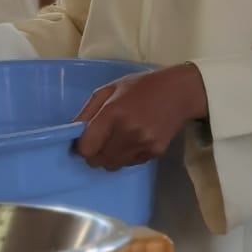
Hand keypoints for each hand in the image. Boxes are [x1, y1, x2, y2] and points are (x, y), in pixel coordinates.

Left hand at [75, 64, 207, 171]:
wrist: (179, 92)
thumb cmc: (140, 86)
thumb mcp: (109, 89)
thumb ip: (87, 112)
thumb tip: (72, 132)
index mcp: (113, 113)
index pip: (86, 147)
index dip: (81, 146)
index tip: (84, 140)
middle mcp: (128, 132)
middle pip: (98, 161)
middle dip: (93, 154)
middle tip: (99, 141)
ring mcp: (143, 144)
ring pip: (113, 165)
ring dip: (109, 157)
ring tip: (116, 140)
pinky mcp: (155, 152)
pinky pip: (130, 164)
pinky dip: (125, 156)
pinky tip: (133, 140)